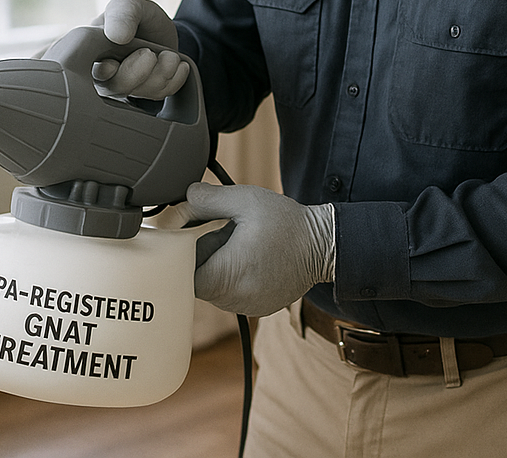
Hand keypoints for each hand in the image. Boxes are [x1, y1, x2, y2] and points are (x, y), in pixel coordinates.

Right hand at [89, 0, 188, 99]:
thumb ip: (122, 13)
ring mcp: (123, 86)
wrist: (160, 29)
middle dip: (136, 71)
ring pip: (139, 91)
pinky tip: (175, 64)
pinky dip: (174, 78)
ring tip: (168, 54)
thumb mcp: (130, 5)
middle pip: (113, 87)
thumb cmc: (136, 18)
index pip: (85, 71)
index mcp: (88, 50)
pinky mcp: (143, 94)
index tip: (111, 64)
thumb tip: (116, 35)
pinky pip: (159, 94)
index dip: (101, 72)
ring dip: (161, 71)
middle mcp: (101, 74)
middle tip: (149, 53)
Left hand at [167, 182, 334, 316]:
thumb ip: (207, 199)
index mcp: (226, 277)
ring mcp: (247, 307)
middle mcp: (234, 299)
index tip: (191, 234)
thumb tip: (183, 200)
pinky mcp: (257, 307)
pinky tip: (251, 258)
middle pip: (197, 280)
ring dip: (219, 265)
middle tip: (224, 233)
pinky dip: (234, 276)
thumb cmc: (287, 224)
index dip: (182, 253)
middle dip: (203, 255)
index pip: (182, 275)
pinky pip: (232, 293)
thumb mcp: (244, 200)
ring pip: (215, 287)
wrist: (325, 245)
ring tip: (241, 244)